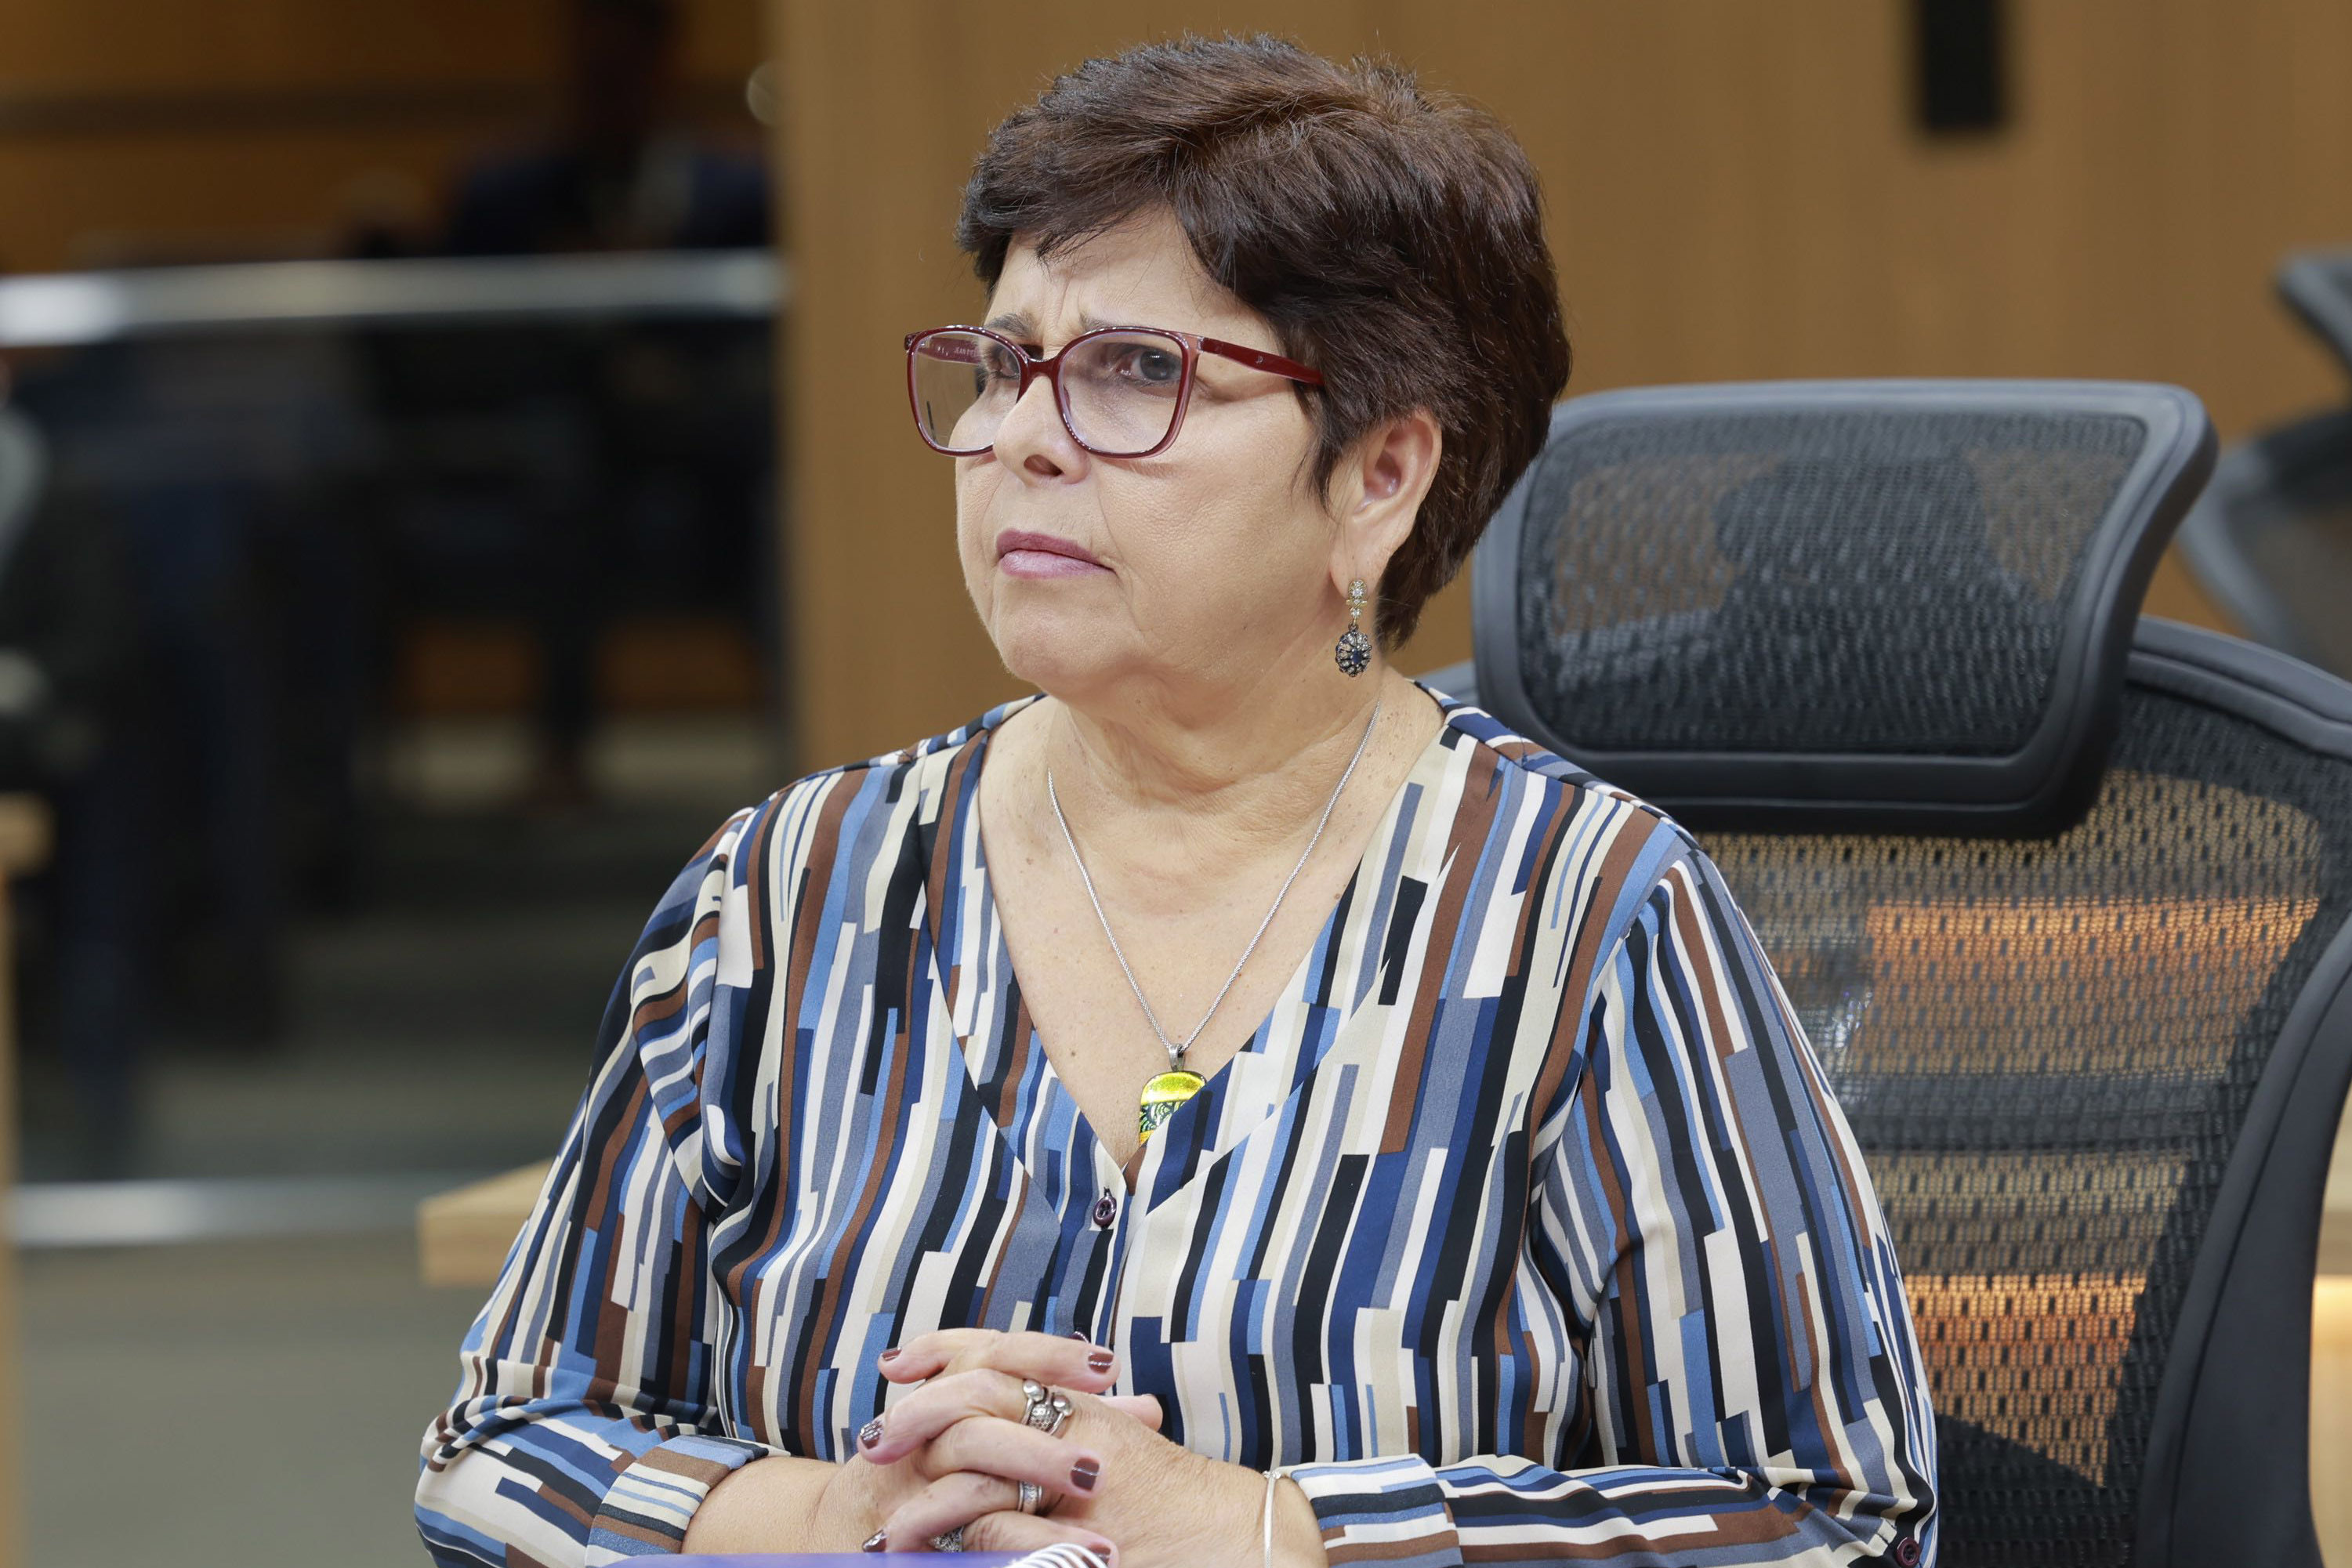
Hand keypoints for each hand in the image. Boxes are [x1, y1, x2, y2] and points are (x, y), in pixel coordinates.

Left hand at [869, 1329, 1298, 1567]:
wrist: (1246, 1543)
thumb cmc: (1193, 1509)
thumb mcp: (1130, 1455)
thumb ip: (1093, 1425)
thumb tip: (1065, 1404)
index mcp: (1086, 1408)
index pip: (1005, 1356)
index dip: (947, 1351)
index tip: (901, 1362)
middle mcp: (1079, 1435)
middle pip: (980, 1397)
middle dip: (919, 1414)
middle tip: (875, 1437)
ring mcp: (1076, 1490)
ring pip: (979, 1469)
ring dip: (926, 1497)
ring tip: (886, 1523)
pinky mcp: (1074, 1543)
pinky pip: (1000, 1534)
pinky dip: (958, 1543)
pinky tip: (927, 1556)